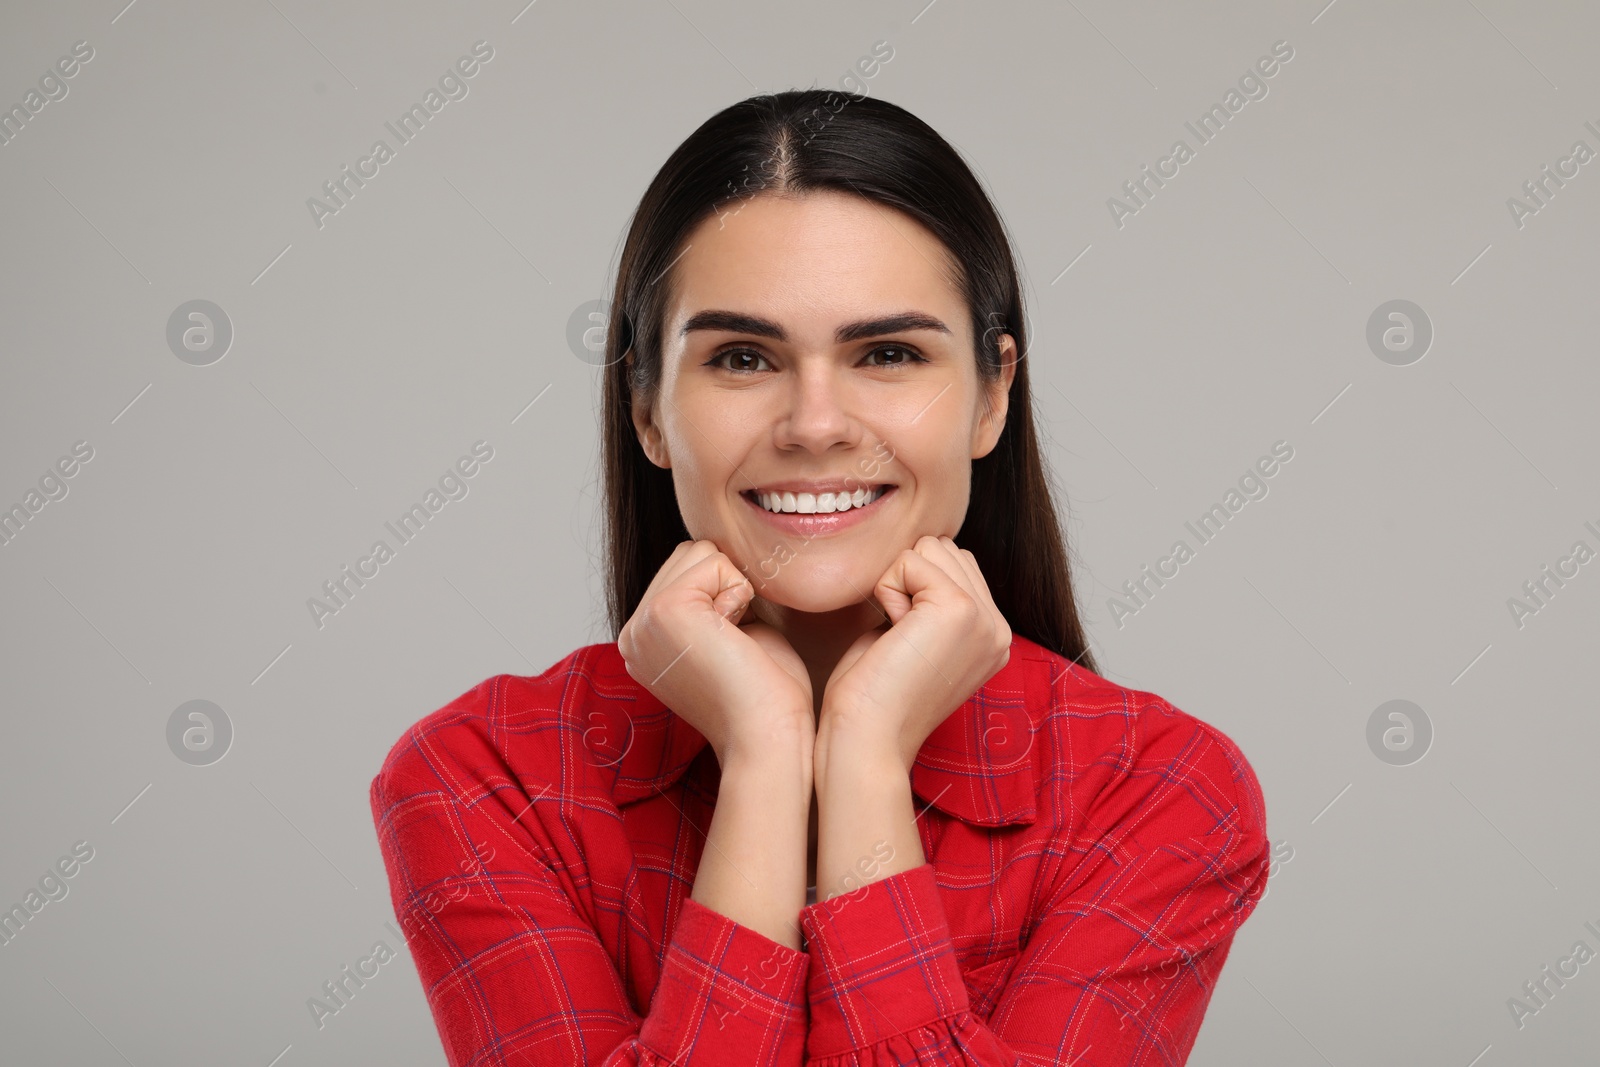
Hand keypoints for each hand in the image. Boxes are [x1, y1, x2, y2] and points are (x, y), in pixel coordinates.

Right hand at [617, 540, 813, 764]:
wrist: (768, 734)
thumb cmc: (764, 693)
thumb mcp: (725, 635)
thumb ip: (711, 600)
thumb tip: (720, 556)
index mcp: (644, 639)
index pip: (685, 569)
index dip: (724, 595)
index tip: (729, 647)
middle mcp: (633, 632)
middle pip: (690, 554)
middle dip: (726, 587)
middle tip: (733, 644)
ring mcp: (643, 621)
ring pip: (702, 552)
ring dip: (733, 589)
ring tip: (732, 641)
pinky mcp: (664, 610)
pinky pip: (716, 562)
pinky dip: (739, 593)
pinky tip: (734, 637)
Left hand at [819, 535, 1010, 772]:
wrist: (867, 737)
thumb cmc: (874, 694)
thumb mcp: (917, 638)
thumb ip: (932, 599)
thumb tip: (924, 548)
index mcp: (992, 636)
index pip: (956, 563)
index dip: (914, 588)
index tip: (906, 641)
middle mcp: (998, 628)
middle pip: (944, 549)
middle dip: (908, 582)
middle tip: (900, 639)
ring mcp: (984, 619)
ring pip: (929, 548)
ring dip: (897, 585)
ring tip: (897, 637)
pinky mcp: (958, 610)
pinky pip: (908, 561)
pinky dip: (886, 590)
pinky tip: (891, 634)